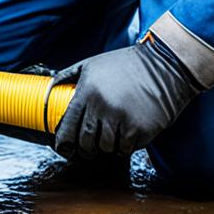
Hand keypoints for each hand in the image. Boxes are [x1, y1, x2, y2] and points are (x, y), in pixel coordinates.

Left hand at [50, 35, 201, 159]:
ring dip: (107, 146)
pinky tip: (129, 133)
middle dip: (85, 149)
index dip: (63, 143)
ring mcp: (121, 120)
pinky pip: (126, 148)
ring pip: (105, 148)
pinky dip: (126, 145)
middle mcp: (101, 107)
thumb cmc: (125, 64)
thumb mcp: (92, 63)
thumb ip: (68, 75)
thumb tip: (50, 87)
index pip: (67, 126)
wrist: (164, 66)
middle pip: (85, 142)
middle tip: (89, 149)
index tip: (64, 150)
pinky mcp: (140, 130)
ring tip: (113, 135)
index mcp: (86, 92)